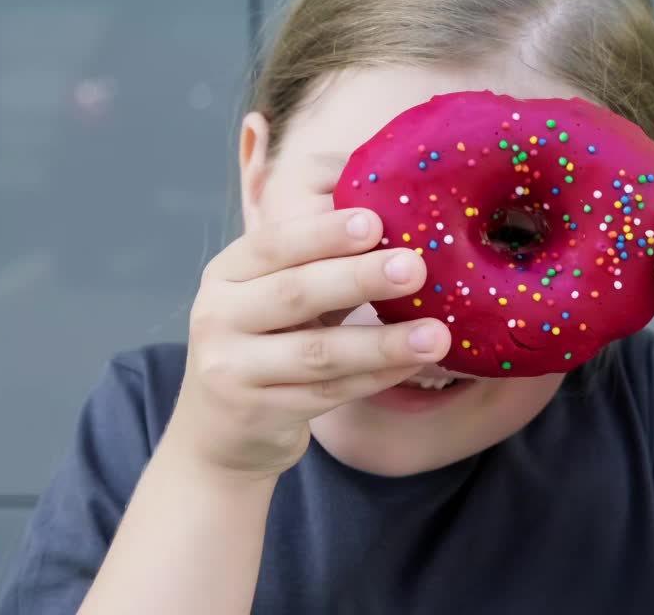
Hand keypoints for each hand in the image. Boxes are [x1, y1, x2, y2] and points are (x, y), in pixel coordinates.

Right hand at [164, 208, 451, 480]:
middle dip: (359, 278)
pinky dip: (375, 377)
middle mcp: (218, 316)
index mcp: (227, 273)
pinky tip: (413, 364)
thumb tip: (398, 229)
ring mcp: (233, 369)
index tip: (375, 222)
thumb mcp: (275, 297)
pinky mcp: (258, 414)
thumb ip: (320, 266)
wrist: (217, 431)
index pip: (274, 244)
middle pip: (296, 293)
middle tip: (415, 268)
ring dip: (383, 342)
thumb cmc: (265, 343)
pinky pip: (329, 393)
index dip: (324, 232)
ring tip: (436, 334)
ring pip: (319, 353)